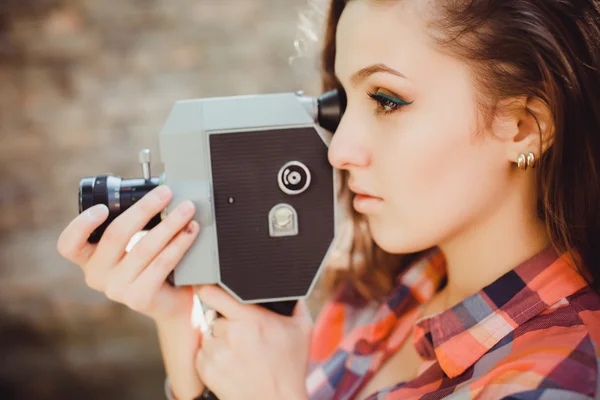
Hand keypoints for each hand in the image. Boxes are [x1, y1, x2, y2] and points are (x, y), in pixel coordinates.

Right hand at [56, 185, 199, 322]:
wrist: (170, 302)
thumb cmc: (149, 264)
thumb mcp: (132, 244)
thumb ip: (132, 224)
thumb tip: (158, 190)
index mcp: (88, 258)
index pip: (69, 245)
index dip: (81, 225)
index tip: (103, 208)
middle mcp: (97, 275)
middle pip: (116, 235)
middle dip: (144, 209)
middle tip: (166, 192)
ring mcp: (116, 289)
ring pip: (144, 247)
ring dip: (170, 224)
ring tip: (187, 209)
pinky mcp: (139, 298)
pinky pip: (162, 263)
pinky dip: (179, 243)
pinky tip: (192, 230)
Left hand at [195, 285, 311, 399]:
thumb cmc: (289, 368)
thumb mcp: (302, 329)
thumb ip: (294, 303)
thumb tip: (290, 288)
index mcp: (250, 319)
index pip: (213, 293)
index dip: (209, 288)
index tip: (209, 289)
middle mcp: (230, 334)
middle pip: (213, 315)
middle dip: (224, 322)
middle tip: (242, 335)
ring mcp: (217, 354)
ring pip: (207, 335)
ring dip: (218, 340)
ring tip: (238, 352)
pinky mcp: (207, 371)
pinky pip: (202, 354)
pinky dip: (211, 357)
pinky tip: (231, 364)